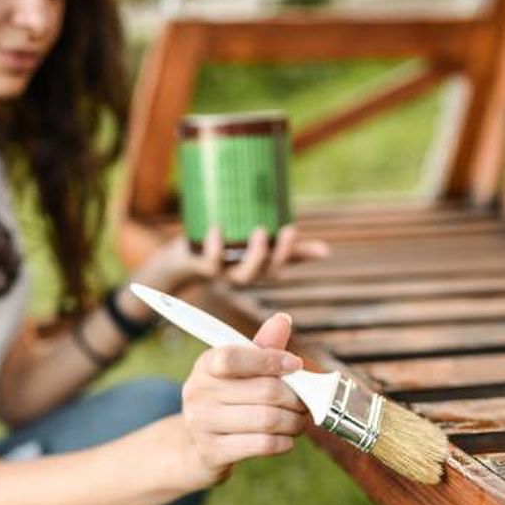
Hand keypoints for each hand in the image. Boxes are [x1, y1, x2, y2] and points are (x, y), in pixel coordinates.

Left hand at [142, 225, 330, 293]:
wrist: (178, 261)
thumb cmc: (224, 252)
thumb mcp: (256, 247)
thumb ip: (288, 250)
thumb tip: (326, 252)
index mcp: (255, 269)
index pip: (277, 267)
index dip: (289, 252)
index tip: (293, 228)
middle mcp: (239, 275)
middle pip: (261, 274)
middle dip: (272, 254)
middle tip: (273, 229)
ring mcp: (219, 273)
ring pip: (238, 276)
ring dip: (250, 256)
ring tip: (257, 231)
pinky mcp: (197, 266)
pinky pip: (207, 263)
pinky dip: (213, 248)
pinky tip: (217, 228)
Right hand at [178, 312, 308, 486]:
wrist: (198, 445)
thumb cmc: (229, 400)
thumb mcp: (241, 371)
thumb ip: (263, 347)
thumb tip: (283, 320)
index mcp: (206, 365)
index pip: (235, 357)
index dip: (271, 360)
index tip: (297, 365)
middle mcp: (198, 392)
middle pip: (265, 391)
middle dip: (296, 397)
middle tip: (307, 401)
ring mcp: (201, 424)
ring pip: (268, 420)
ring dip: (294, 421)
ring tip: (299, 420)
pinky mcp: (212, 452)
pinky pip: (263, 445)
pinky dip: (284, 442)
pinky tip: (286, 439)